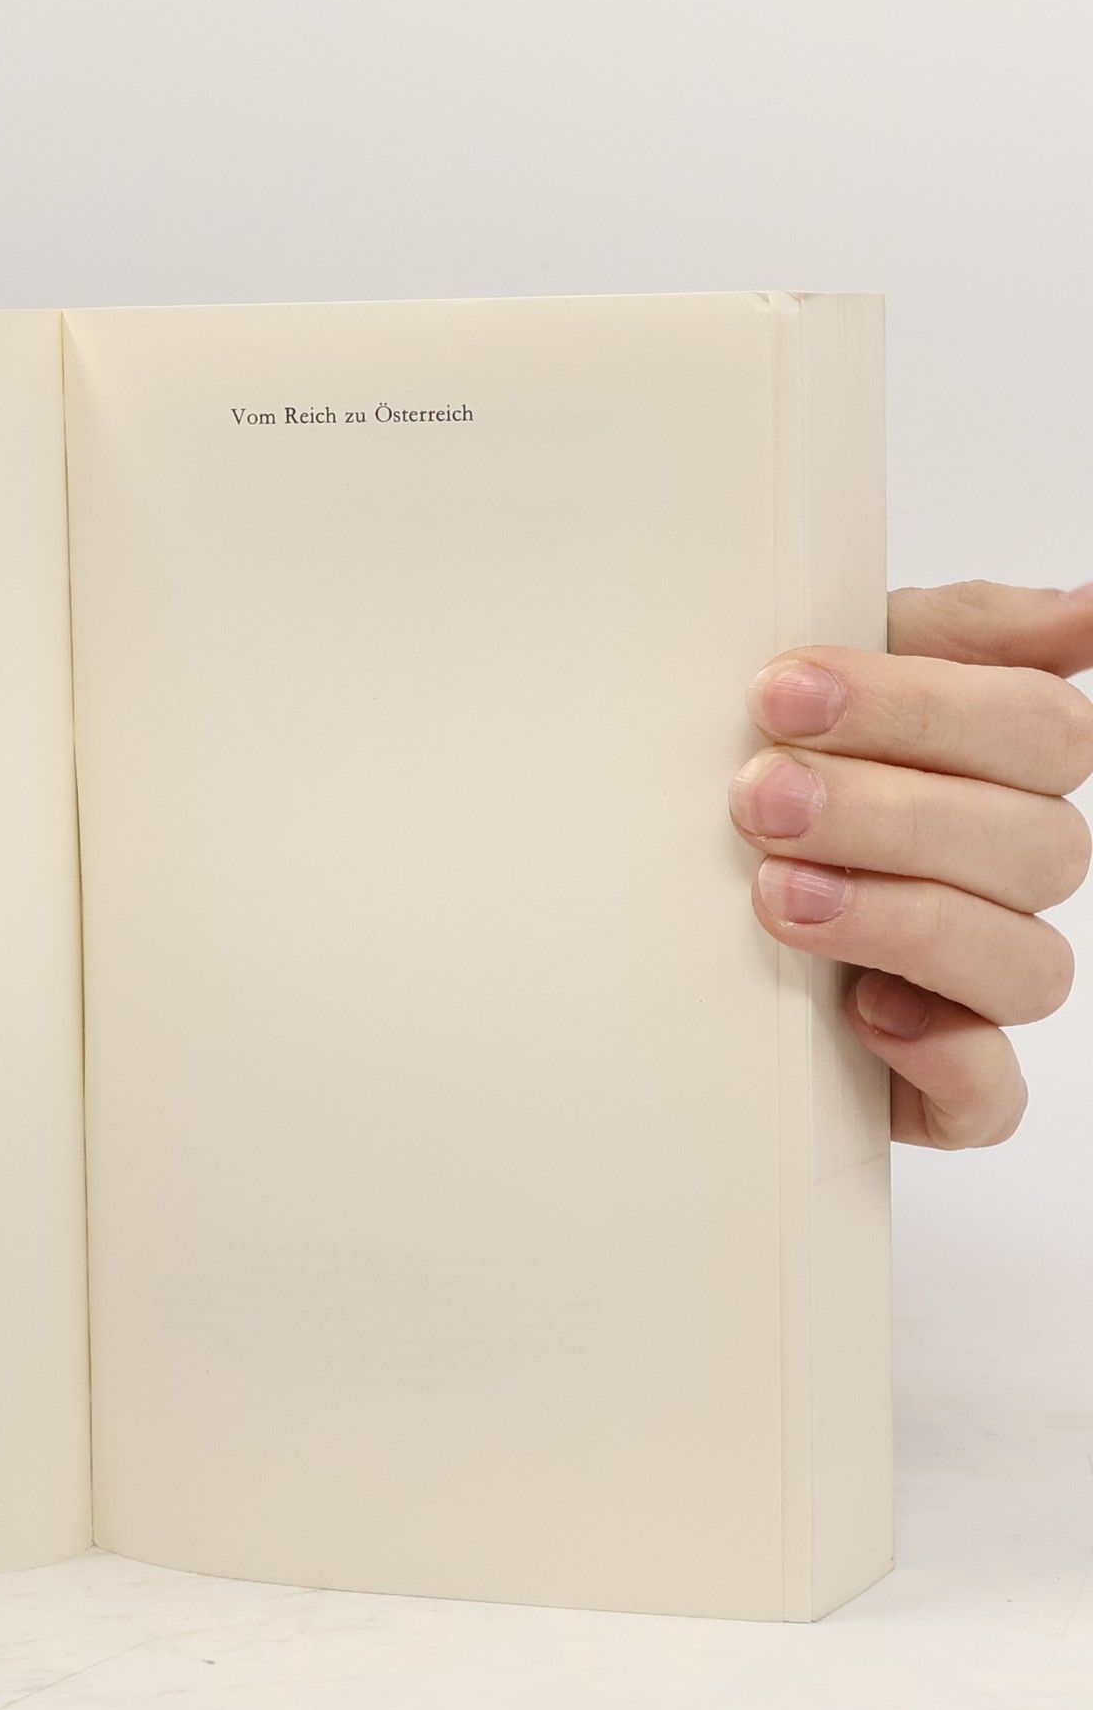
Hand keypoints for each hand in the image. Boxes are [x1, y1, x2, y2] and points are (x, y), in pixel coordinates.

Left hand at [731, 582, 1092, 1147]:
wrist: (660, 897)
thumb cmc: (766, 768)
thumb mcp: (832, 678)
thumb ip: (952, 631)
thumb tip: (1087, 611)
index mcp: (1004, 772)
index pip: (1037, 731)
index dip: (915, 708)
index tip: (781, 693)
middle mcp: (1009, 875)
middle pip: (1030, 844)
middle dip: (884, 813)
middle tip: (760, 799)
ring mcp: (981, 983)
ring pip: (1024, 965)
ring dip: (899, 920)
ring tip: (778, 895)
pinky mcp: (941, 1083)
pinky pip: (989, 1097)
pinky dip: (943, 1059)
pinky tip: (866, 1013)